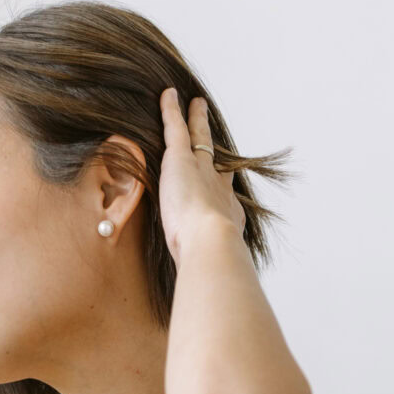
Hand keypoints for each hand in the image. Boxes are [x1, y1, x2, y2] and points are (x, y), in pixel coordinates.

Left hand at [157, 87, 245, 269]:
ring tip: (195, 104)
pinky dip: (172, 111)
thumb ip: (205, 273)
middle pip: (216, 161)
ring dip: (196, 121)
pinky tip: (168, 94)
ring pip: (199, 139)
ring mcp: (201, 172)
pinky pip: (176, 129)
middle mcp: (217, 189)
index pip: (224, 194)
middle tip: (213, 130)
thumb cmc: (210, 263)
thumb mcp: (209, 267)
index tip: (225, 178)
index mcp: (225, 214)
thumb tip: (207, 299)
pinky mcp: (181, 160)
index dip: (223, 184)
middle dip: (214, 146)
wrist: (211, 246)